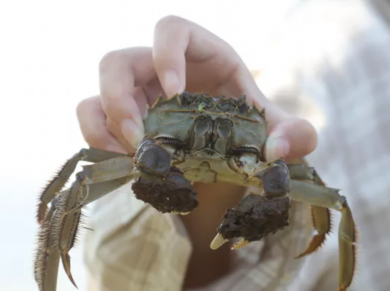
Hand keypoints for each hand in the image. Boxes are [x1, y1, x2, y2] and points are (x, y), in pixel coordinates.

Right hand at [76, 16, 317, 287]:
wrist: (234, 152)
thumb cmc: (254, 128)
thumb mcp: (279, 129)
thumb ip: (296, 134)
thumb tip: (277, 150)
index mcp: (203, 57)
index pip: (171, 30)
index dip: (165, 53)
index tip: (173, 92)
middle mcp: (163, 71)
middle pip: (118, 60)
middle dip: (119, 98)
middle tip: (140, 138)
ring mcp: (140, 96)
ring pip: (98, 91)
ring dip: (104, 123)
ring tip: (131, 156)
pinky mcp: (127, 121)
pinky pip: (94, 119)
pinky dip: (99, 139)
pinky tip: (126, 162)